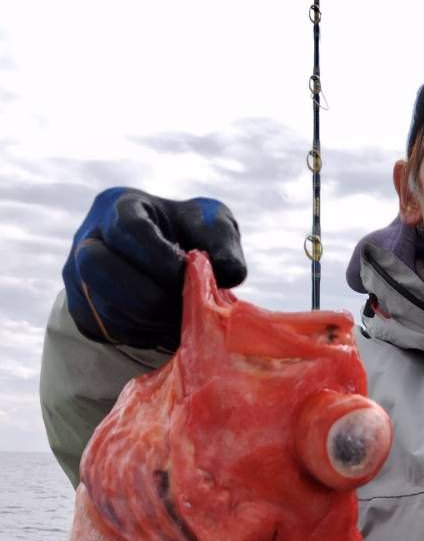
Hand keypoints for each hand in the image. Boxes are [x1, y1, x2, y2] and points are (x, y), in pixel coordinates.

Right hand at [63, 189, 246, 351]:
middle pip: (99, 268)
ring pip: (101, 305)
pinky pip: (105, 330)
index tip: (186, 275)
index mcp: (118, 206)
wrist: (163, 259)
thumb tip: (229, 272)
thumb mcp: (210, 225)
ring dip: (147, 321)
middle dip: (148, 296)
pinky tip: (162, 328)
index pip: (127, 228)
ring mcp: (77, 275)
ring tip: (179, 321)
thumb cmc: (188, 235)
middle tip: (183, 308)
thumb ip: (222, 242)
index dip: (158, 257)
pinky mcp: (81, 310)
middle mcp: (87, 238)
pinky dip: (140, 335)